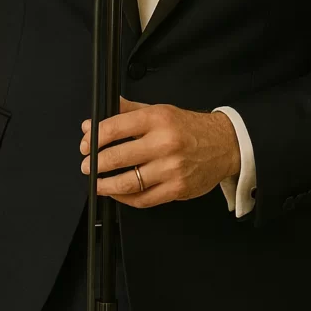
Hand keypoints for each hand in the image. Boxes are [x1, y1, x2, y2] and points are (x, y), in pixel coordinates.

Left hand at [80, 95, 240, 207]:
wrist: (224, 144)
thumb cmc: (188, 127)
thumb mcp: (158, 110)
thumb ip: (126, 112)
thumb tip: (94, 122)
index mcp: (157, 119)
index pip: (115, 128)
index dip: (94, 138)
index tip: (86, 144)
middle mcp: (164, 143)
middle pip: (118, 157)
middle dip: (96, 164)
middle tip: (87, 166)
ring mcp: (171, 168)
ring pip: (128, 182)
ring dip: (106, 185)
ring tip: (97, 183)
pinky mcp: (177, 189)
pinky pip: (143, 199)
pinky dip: (125, 199)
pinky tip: (118, 193)